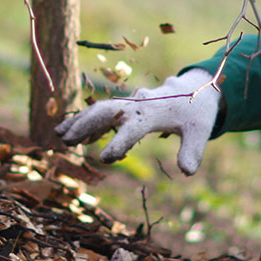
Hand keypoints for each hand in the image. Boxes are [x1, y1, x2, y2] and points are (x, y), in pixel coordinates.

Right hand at [55, 69, 219, 174]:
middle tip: (67, 141)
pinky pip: (102, 111)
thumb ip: (193, 150)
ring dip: (79, 121)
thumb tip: (187, 172)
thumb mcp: (200, 131)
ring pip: (99, 109)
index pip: (133, 128)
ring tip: (59, 136)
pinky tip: (70, 133)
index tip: (105, 159)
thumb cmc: (197, 112)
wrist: (195, 88)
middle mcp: (138, 104)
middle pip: (106, 111)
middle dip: (85, 124)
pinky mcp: (127, 105)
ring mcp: (130, 103)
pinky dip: (85, 120)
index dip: (119, 142)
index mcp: (155, 111)